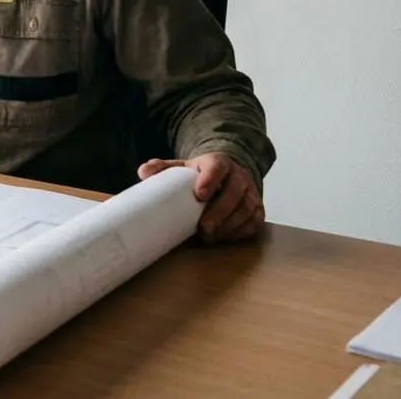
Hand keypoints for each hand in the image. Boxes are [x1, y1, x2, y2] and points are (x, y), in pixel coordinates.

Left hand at [138, 153, 263, 243]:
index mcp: (218, 162)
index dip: (210, 180)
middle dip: (220, 212)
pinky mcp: (258, 208)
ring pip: (246, 209)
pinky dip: (241, 232)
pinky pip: (254, 222)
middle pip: (234, 193)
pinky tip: (225, 238)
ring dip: (230, 225)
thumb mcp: (182, 167)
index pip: (217, 167)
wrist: (227, 174)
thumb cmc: (199, 174)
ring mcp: (251, 192)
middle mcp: (239, 176)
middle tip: (203, 228)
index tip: (198, 195)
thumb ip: (162, 168)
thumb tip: (143, 173)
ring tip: (211, 237)